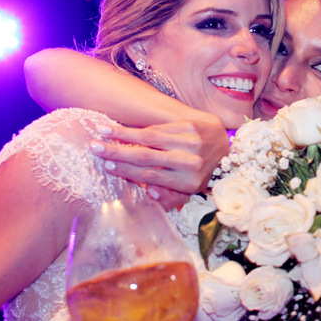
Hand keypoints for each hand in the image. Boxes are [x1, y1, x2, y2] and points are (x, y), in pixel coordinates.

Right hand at [89, 116, 228, 195]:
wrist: (225, 144)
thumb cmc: (201, 171)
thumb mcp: (189, 190)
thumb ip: (169, 196)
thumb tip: (148, 193)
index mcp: (188, 182)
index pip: (151, 176)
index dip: (127, 171)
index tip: (107, 166)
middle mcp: (190, 162)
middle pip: (146, 156)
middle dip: (117, 152)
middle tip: (95, 148)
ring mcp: (191, 141)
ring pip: (150, 137)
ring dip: (123, 134)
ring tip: (102, 131)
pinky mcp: (191, 124)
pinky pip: (159, 127)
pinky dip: (138, 128)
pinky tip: (122, 127)